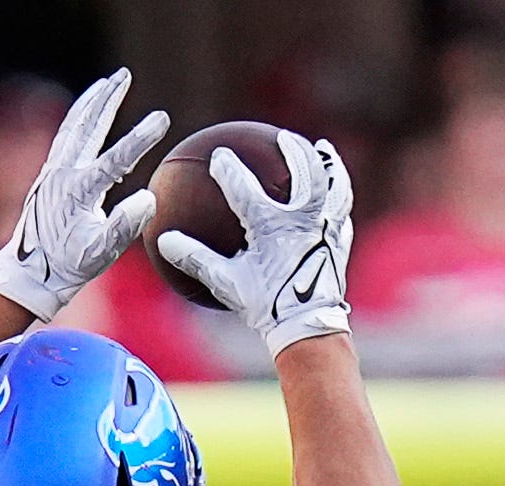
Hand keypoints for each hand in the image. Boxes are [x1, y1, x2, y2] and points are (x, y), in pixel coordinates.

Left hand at [0, 68, 171, 321]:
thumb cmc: (66, 268)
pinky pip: (65, 137)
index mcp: (79, 193)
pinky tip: (88, 110)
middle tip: (124, 74)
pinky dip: (78, 117)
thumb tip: (148, 200)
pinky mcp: (48, 174)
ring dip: (93, 101)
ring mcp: (53, 172)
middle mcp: (63, 175)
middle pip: (89, 127)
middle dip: (109, 99)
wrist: (26, 274)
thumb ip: (123, 228)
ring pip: (75, 126)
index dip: (140, 139)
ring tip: (108, 81)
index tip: (162, 119)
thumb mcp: (98, 256)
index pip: (115, 160)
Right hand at [154, 128, 354, 356]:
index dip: (228, 169)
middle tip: (283, 138)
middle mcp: (304, 218)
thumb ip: (195, 259)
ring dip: (329, 164)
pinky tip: (334, 198)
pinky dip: (337, 201)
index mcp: (272, 224)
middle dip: (293, 150)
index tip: (218, 156)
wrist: (308, 328)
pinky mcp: (339, 243)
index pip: (244, 187)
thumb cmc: (266, 307)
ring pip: (333, 184)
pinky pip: (341, 213)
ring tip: (325, 150)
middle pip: (304, 170)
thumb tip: (163, 240)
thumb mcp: (226, 283)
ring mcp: (326, 227)